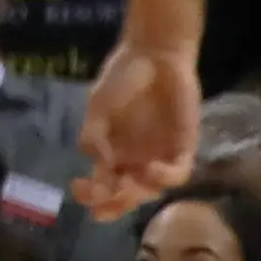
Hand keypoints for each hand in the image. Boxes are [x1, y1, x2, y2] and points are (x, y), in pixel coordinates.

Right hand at [76, 38, 200, 212]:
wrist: (155, 56)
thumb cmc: (122, 79)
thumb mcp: (97, 108)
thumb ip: (93, 138)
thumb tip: (102, 166)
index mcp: (113, 153)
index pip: (103, 185)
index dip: (90, 195)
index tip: (77, 187)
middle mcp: (136, 159)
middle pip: (126, 195)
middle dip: (113, 204)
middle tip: (102, 198)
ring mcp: (160, 155)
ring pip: (151, 190)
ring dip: (137, 194)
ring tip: (124, 185)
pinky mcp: (183, 146)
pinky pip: (178, 173)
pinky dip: (165, 178)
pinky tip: (150, 169)